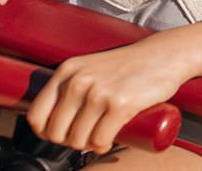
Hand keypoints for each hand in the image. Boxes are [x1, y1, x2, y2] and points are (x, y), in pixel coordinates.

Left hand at [26, 38, 187, 153]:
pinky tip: (108, 140)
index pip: (37, 115)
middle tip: (85, 137)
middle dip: (69, 141)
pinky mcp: (120, 104)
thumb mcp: (91, 67)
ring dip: (88, 145)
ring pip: (78, 139)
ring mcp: (99, 93)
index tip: (61, 134)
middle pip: (56, 132)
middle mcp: (78, 81)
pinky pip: (100, 140)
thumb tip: (52, 118)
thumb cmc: (129, 64)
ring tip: (99, 138)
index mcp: (67, 71)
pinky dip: (102, 146)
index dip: (45, 132)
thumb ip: (71, 84)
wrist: (165, 55)